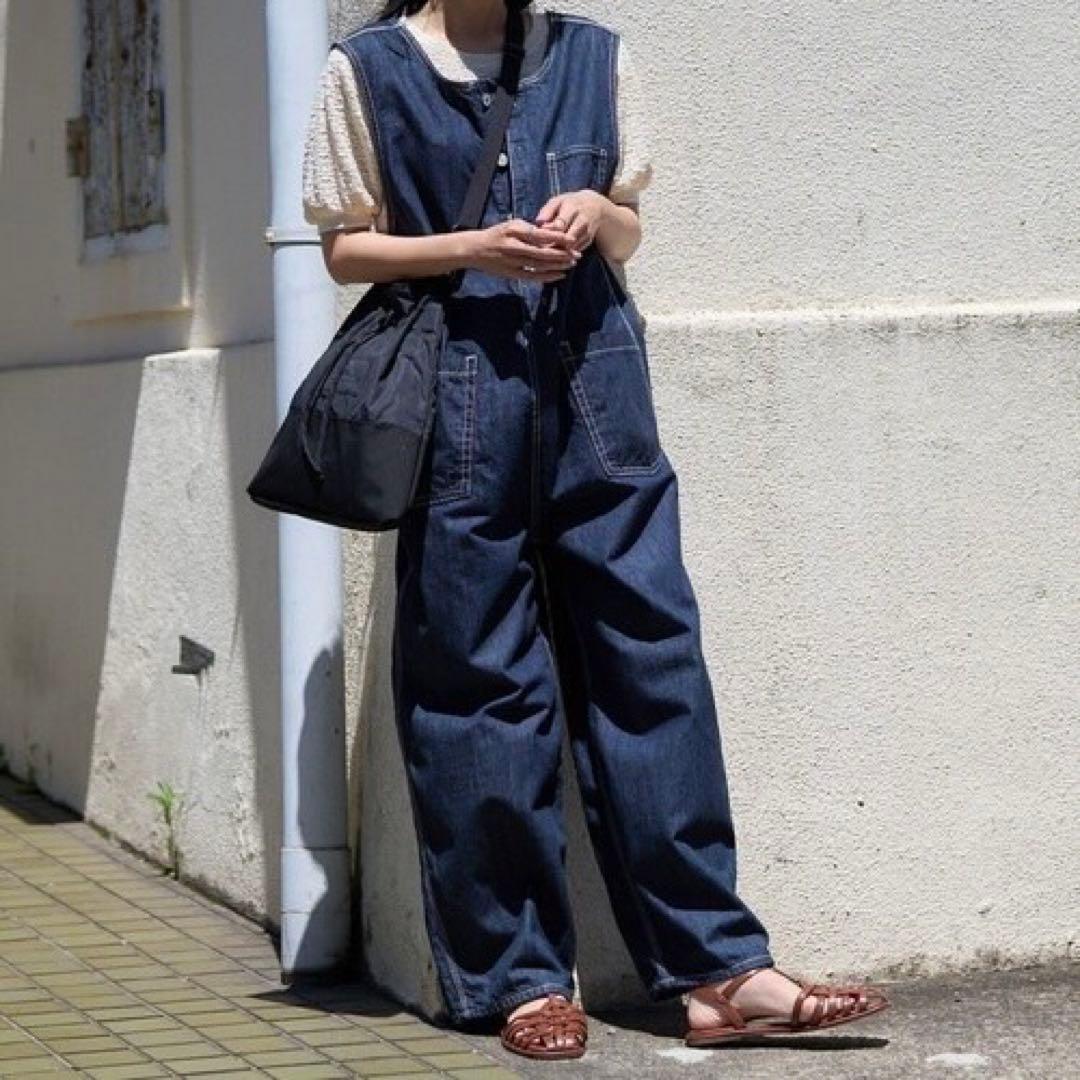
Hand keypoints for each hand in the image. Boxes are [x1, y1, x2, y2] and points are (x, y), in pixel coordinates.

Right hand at [463, 218, 580, 281]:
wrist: (475, 249)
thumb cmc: (496, 234)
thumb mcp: (512, 225)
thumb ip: (530, 230)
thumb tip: (551, 233)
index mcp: (514, 231)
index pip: (540, 235)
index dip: (557, 238)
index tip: (572, 240)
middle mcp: (513, 246)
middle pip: (542, 252)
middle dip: (561, 255)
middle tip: (576, 254)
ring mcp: (512, 261)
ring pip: (539, 265)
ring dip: (557, 266)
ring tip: (571, 264)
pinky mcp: (511, 273)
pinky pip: (532, 276)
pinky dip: (547, 277)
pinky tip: (559, 275)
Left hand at [534, 190, 609, 252]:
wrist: (596, 206)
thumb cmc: (570, 203)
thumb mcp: (558, 201)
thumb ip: (547, 211)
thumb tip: (538, 222)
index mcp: (572, 207)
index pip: (561, 223)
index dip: (549, 231)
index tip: (539, 235)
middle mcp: (582, 220)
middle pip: (568, 238)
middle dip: (554, 245)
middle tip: (541, 249)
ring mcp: (587, 232)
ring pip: (571, 247)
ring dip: (559, 252)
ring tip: (546, 253)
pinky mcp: (588, 241)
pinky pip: (575, 251)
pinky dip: (564, 254)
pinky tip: (554, 255)